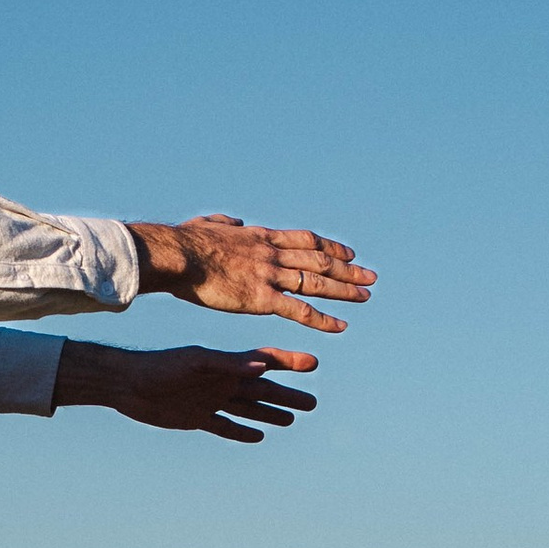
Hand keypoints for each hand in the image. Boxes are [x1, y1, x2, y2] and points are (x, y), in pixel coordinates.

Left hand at [54, 341, 320, 442]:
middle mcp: (223, 383)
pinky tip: (257, 436)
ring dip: (271, 413)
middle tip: (313, 403)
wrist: (127, 384)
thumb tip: (261, 366)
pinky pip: (226, 427)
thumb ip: (227, 364)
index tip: (315, 363)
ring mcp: (212, 401)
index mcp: (227, 366)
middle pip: (264, 390)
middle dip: (288, 395)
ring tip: (292, 419)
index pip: (266, 362)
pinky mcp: (197, 418)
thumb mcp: (196, 363)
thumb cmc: (160, 367)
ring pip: (249, 409)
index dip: (290, 362)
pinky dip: (242, 432)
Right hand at [127, 213, 375, 334]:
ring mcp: (269, 275)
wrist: (177, 255)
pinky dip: (323, 319)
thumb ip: (226, 223)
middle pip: (320, 260)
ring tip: (367, 296)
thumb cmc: (184, 242)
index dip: (330, 248)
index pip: (306, 241)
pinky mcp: (261, 299)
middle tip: (371, 277)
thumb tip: (236, 221)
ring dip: (345, 290)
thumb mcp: (208, 224)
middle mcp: (272, 254)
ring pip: (317, 282)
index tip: (349, 253)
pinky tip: (341, 326)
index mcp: (261, 237)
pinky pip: (299, 310)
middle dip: (348, 269)